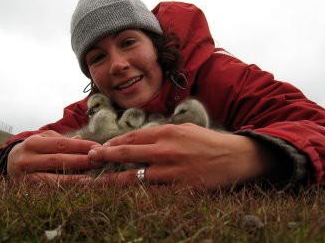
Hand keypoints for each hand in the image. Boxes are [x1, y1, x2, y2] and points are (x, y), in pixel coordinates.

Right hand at [7, 130, 100, 182]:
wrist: (8, 163)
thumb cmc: (34, 148)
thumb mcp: (44, 139)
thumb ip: (62, 140)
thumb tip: (82, 139)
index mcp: (34, 142)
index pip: (62, 144)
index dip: (81, 146)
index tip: (98, 147)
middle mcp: (28, 157)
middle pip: (59, 159)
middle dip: (81, 160)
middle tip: (99, 161)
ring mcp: (26, 174)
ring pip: (52, 177)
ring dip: (73, 178)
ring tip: (91, 178)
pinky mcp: (26, 188)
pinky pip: (47, 188)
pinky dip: (63, 188)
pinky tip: (76, 187)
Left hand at [87, 123, 277, 188]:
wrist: (235, 157)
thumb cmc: (208, 142)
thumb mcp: (184, 129)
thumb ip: (161, 133)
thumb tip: (139, 139)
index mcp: (168, 132)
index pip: (133, 137)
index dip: (113, 143)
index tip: (100, 147)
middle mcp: (167, 149)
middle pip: (128, 153)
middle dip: (105, 156)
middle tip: (90, 159)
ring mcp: (173, 170)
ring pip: (135, 176)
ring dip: (114, 179)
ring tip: (99, 181)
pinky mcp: (180, 188)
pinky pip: (153, 192)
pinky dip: (137, 194)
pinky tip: (125, 196)